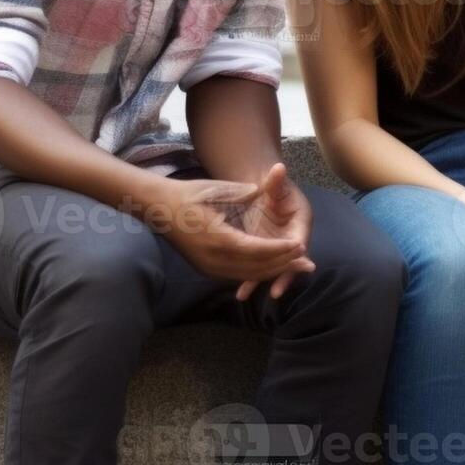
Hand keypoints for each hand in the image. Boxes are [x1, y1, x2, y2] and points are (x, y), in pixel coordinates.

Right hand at [148, 170, 309, 288]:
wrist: (158, 208)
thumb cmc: (188, 194)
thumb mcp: (217, 189)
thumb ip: (245, 193)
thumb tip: (267, 190)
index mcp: (218, 239)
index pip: (257, 250)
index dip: (281, 249)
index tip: (300, 244)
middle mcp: (213, 259)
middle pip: (256, 268)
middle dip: (283, 265)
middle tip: (306, 260)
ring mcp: (208, 267)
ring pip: (247, 275)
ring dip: (273, 271)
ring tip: (295, 266)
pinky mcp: (207, 269)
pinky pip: (237, 275)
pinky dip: (258, 272)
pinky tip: (273, 267)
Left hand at [233, 163, 316, 301]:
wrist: (265, 194)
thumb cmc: (272, 188)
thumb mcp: (275, 185)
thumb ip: (276, 180)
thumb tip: (279, 167)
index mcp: (300, 223)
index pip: (300, 239)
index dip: (296, 250)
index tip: (296, 257)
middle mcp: (293, 240)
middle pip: (290, 261)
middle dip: (282, 276)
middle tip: (276, 290)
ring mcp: (279, 250)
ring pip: (274, 269)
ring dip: (261, 282)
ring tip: (247, 295)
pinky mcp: (266, 255)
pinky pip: (260, 269)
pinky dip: (251, 280)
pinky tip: (240, 293)